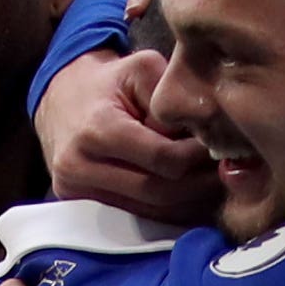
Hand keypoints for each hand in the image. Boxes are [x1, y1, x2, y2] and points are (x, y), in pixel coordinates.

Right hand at [40, 47, 218, 224]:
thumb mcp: (141, 69)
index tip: (215, 144)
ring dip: (188, 200)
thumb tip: (200, 135)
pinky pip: (136, 217)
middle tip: (222, 168)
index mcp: (98, 129)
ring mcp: (76, 191)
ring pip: (152, 212)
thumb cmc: (110, 83)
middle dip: (199, 182)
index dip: (197, 155)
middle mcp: (80, 166)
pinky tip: (186, 190)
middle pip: (160, 192)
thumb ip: (169, 100)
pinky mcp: (79, 204)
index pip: (163, 159)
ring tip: (209, 179)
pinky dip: (168, 209)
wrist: (62, 99)